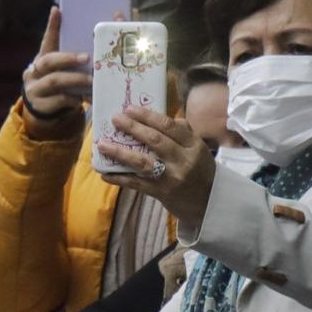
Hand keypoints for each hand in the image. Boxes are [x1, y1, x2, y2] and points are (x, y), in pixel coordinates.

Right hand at [21, 8, 88, 138]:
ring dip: (75, 79)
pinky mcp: (40, 106)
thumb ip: (74, 56)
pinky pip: (59, 100)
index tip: (57, 10)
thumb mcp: (63, 70)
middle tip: (87, 57)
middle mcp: (34, 71)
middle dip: (68, 58)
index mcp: (42, 58)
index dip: (51, 26)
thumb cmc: (60, 85)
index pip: (46, 40)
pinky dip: (74, 98)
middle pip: (49, 61)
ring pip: (55, 81)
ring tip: (92, 80)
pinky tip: (84, 98)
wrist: (45, 112)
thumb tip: (96, 34)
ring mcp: (35, 89)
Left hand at [97, 105, 216, 231]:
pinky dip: (119, 178)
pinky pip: (136, 184)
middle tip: (115, 119)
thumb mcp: (198, 149)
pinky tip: (104, 173)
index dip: (147, 116)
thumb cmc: (200, 170)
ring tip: (102, 144)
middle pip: (154, 140)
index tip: (130, 109)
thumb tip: (157, 117)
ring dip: (119, 152)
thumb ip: (181, 131)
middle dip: (132, 128)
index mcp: (193, 145)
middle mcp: (183, 161)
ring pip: (142, 162)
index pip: (168, 126)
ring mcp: (171, 178)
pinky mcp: (161, 193)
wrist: (210, 203)